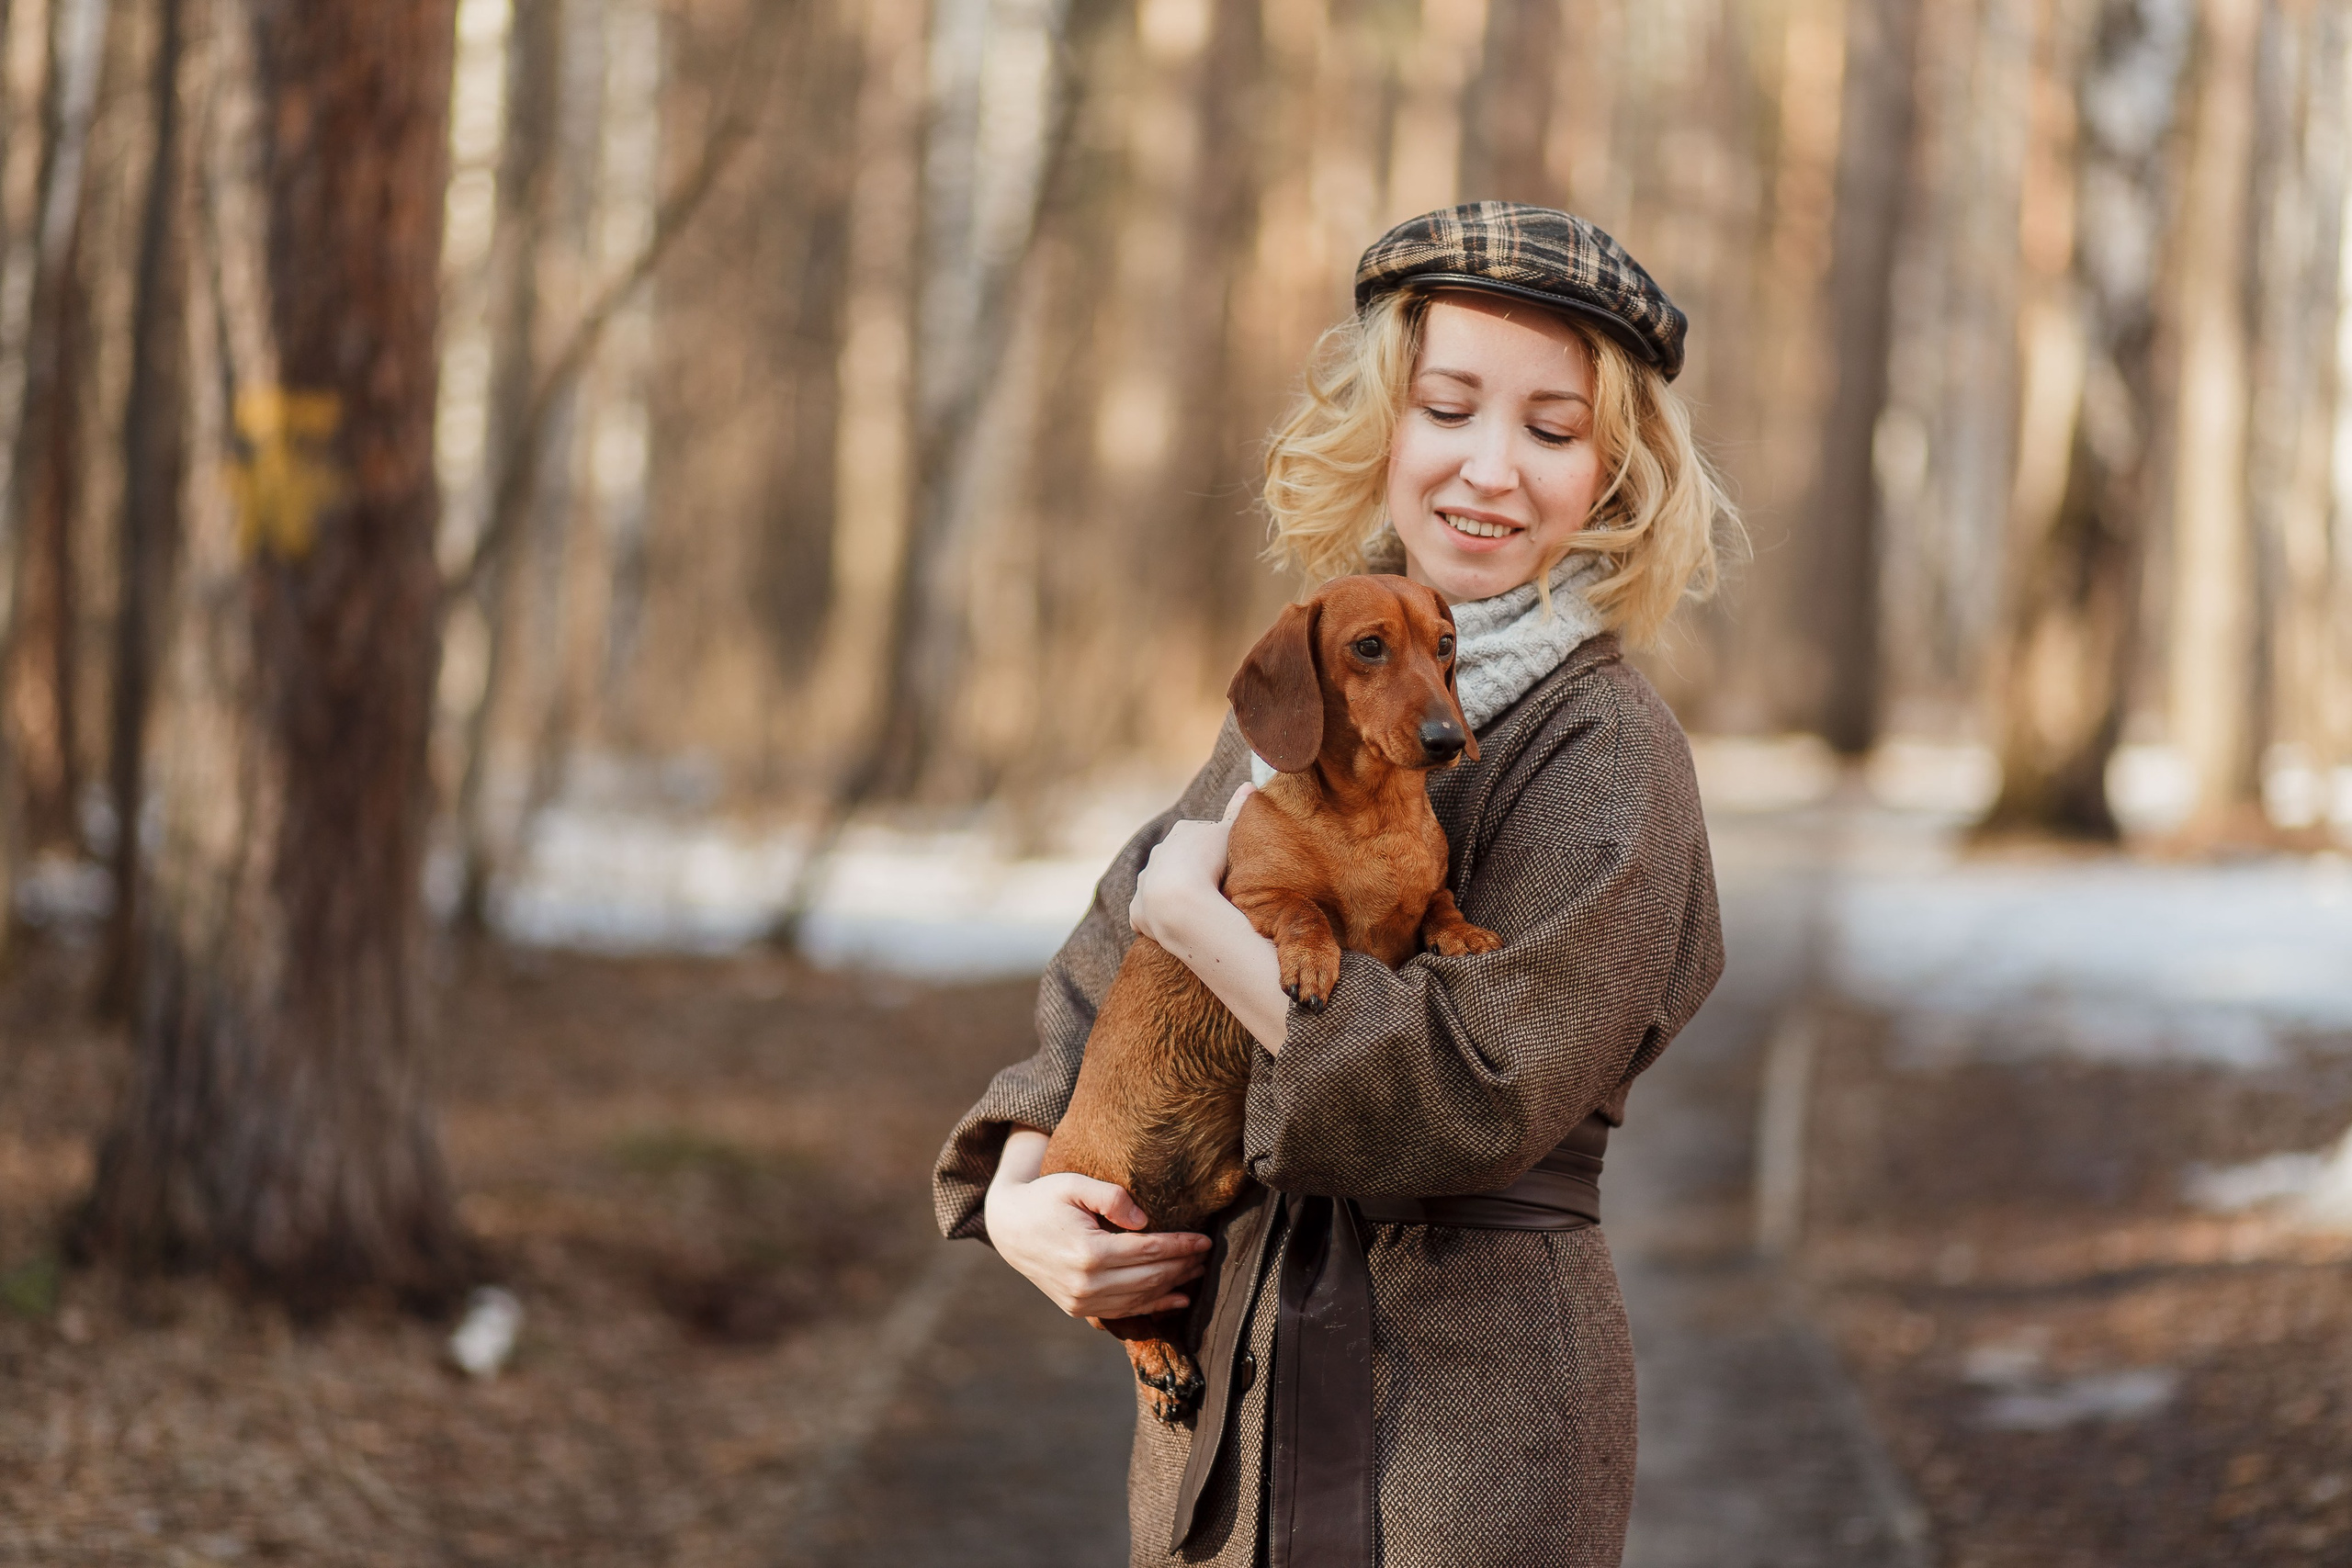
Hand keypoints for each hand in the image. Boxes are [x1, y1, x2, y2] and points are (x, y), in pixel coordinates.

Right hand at [986, 1131, 1210, 1318]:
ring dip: (1173, 1286)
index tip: (1204, 1239)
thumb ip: (1112, 1197)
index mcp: (1088, 1252)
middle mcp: (1085, 1284)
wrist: (1009, 1229)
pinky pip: (1125, 1311)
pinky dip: (1154, 1306)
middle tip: (1207, 1254)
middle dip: (1182, 1266)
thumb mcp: (1074, 1184)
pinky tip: (1178, 1299)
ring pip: (1141, 1298)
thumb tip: (1146, 1220)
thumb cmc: (1044, 1199)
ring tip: (1197, 1271)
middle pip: (1149, 1277)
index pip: (1147, 1251)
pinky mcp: (1079, 1309)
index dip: (1179, 1246)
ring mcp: (1081, 1302)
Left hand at [1130, 784, 1253, 947]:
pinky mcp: (1137, 912)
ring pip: (1157, 885)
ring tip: (1194, 907)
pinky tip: (1170, 926)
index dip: (1216, 850)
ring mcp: (1144, 884)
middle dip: (1191, 869)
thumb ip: (1238, 811)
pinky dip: (1155, 920)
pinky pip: (1145, 915)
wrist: (1180, 901)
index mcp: (1180, 833)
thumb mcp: (1230, 833)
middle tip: (1213, 885)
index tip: (1229, 864)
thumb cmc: (1209, 863)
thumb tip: (1249, 785)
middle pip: (1178, 860)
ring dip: (1171, 893)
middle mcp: (1157, 856)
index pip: (1201, 837)